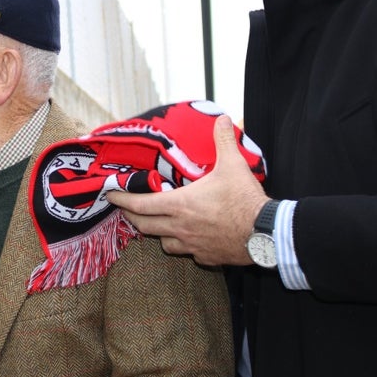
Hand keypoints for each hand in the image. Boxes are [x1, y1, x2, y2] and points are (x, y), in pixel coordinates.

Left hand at [107, 115, 267, 264]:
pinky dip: (185, 247)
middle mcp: (180, 227)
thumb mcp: (232, 164)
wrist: (266, 233)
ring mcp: (193, 245)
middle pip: (144, 226)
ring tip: (159, 225)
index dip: (122, 200)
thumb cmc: (244, 199)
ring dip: (158, 234)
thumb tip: (222, 118)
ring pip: (165, 244)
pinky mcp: (207, 258)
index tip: (110, 195)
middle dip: (132, 218)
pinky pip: (189, 254)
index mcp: (180, 204)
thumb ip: (223, 140)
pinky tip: (191, 241)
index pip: (140, 204)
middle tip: (126, 211)